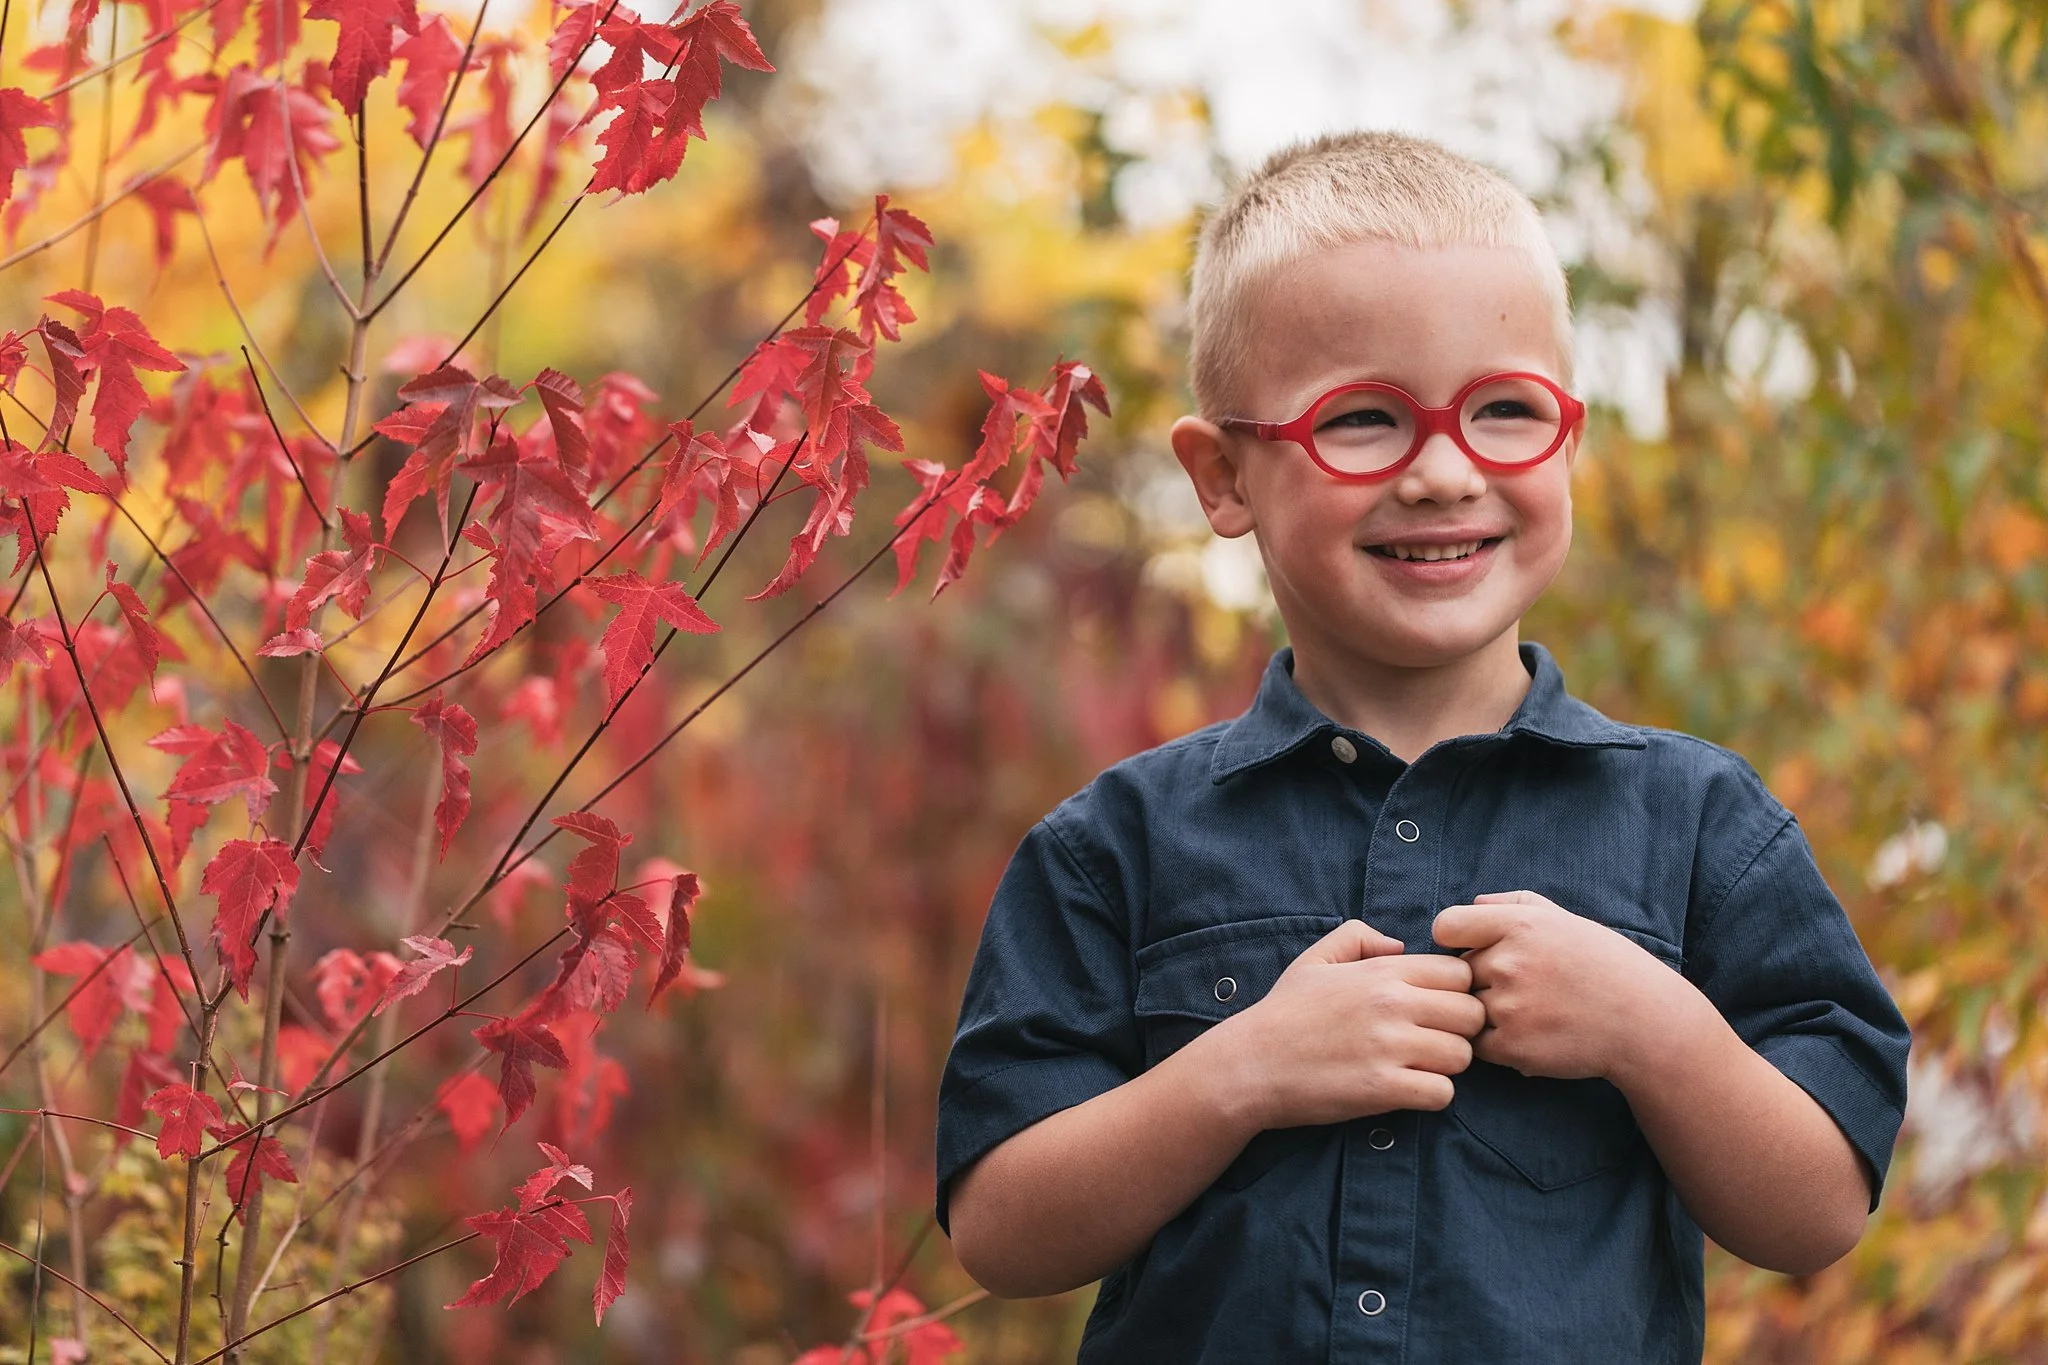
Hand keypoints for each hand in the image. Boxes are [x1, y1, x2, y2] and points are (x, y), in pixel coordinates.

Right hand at [1218, 919, 1487, 1129]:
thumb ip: (1358, 937)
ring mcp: (1389, 1047)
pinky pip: (1442, 1093)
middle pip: (1473, 1014)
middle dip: (1460, 1030)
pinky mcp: (1383, 1089)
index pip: (1460, 973)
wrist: (1251, 1064)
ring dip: (1447, 1065)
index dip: (1456, 992)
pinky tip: (1408, 1090)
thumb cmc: (1284, 1012)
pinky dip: (1431, 1095)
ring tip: (1418, 1067)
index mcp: (1382, 972)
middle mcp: (1392, 1004)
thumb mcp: (1315, 960)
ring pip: (1462, 1056)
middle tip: (1433, 1041)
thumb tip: (1399, 946)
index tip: (1436, 1008)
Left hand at [1432, 891, 1680, 1081]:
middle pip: (1458, 971)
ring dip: (1486, 1012)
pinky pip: (1478, 1044)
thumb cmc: (1605, 965)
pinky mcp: (1513, 1047)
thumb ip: (1513, 904)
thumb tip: (1472, 904)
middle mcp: (1509, 963)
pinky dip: (1495, 1043)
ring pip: (1466, 1008)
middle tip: (1521, 988)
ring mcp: (1508, 1007)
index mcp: (1518, 926)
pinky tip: (1529, 1035)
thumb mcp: (1564, 919)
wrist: (1644, 1022)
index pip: (1446, 926)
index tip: (1474, 949)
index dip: (1456, 939)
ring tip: (1528, 1012)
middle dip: (1480, 978)